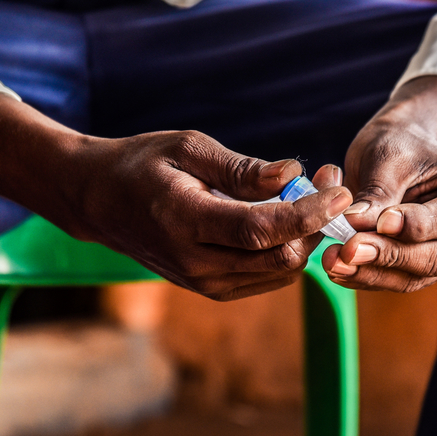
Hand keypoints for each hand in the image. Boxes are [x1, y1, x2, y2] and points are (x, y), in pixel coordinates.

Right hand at [0, 94, 352, 299]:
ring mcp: (200, 281)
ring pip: (278, 274)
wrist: (96, 200)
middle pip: (278, 258)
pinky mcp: (208, 288)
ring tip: (315, 196)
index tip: (340, 189)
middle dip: (316, 224)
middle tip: (330, 182)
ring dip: (306, 239)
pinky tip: (290, 219)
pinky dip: (286, 252)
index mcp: (184, 221)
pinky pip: (264, 279)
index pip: (261, 229)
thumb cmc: (141, 163)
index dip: (308, 213)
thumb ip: (241, 167)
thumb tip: (293, 172)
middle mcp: (193, 262)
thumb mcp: (187, 147)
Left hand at [320, 77, 436, 292]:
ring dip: (371, 273)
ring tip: (334, 261)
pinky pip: (397, 281)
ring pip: (415, 277)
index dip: (413, 225)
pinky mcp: (425, 270)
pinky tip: (337, 269)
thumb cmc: (398, 146)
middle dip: (389, 255)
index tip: (379, 222)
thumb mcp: (387, 158)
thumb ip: (377, 193)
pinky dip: (366, 277)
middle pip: (436, 257)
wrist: (395, 154)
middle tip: (348, 249)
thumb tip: (355, 223)